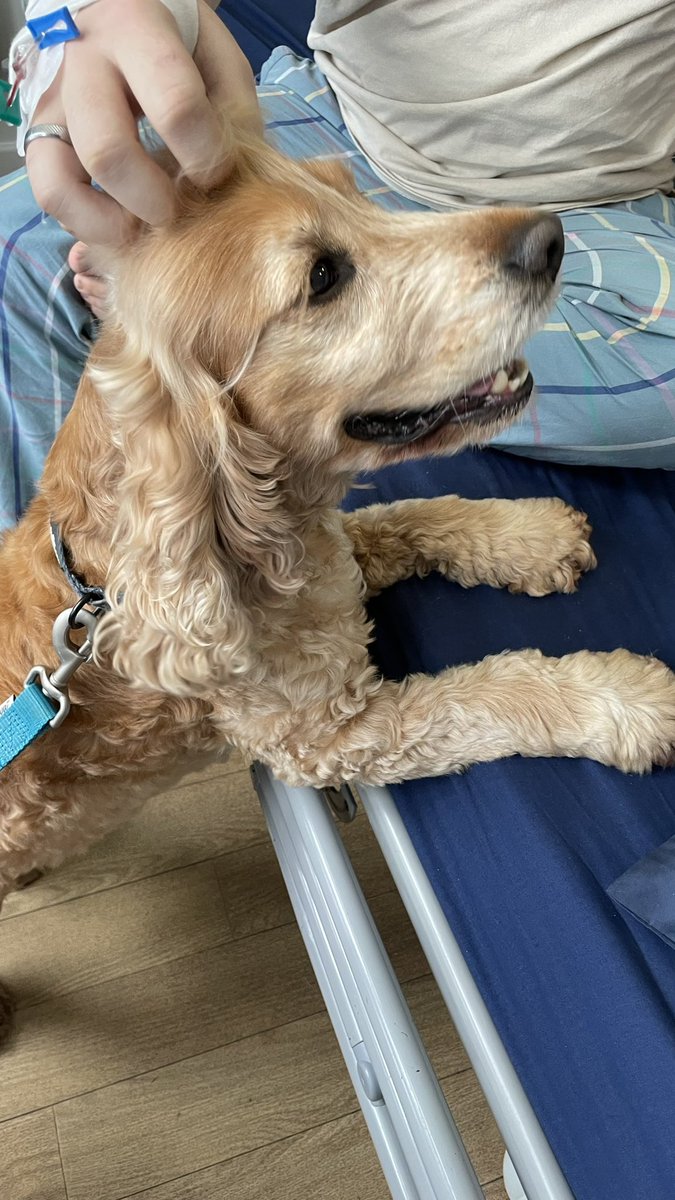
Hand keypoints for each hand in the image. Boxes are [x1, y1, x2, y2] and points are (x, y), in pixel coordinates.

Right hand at [26, 0, 259, 245]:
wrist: (117, 18)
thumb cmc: (177, 47)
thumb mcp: (218, 58)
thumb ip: (233, 111)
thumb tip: (231, 179)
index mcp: (138, 30)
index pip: (175, 105)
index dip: (204, 155)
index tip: (217, 172)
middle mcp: (83, 62)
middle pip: (109, 151)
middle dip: (153, 201)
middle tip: (178, 209)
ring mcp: (53, 103)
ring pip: (61, 181)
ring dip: (112, 223)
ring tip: (145, 225)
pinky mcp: (37, 136)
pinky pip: (48, 194)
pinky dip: (85, 224)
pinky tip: (119, 222)